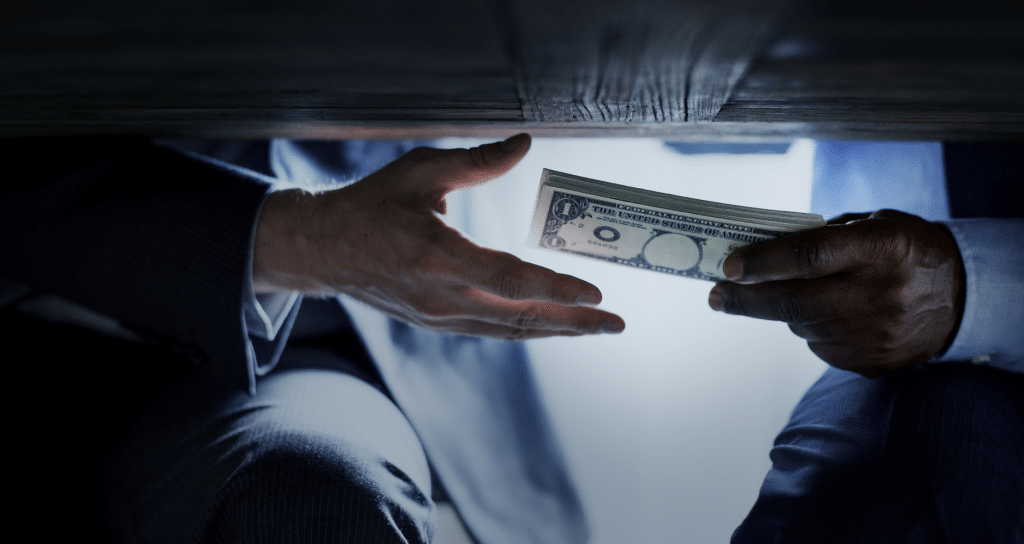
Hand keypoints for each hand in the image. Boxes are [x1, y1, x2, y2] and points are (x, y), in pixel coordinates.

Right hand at [253, 134, 624, 339]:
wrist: (324, 249)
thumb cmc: (373, 205)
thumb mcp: (423, 171)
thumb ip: (479, 161)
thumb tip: (525, 144)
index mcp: (438, 257)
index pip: (509, 280)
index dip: (556, 290)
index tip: (596, 293)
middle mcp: (441, 297)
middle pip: (520, 318)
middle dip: (573, 323)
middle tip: (615, 324)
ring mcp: (438, 317)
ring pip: (509, 331)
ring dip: (556, 331)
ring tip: (594, 327)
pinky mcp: (436, 324)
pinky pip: (492, 332)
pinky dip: (527, 328)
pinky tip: (551, 324)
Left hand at [707, 209, 963, 376]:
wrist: (963, 298)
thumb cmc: (906, 251)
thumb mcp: (874, 225)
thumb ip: (824, 237)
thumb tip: (761, 254)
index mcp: (881, 249)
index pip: (809, 257)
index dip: (763, 262)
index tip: (728, 267)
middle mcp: (880, 294)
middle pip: (794, 302)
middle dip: (745, 300)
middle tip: (715, 296)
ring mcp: (877, 334)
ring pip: (802, 326)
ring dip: (784, 311)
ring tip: (790, 295)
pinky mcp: (873, 363)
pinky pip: (820, 347)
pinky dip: (812, 329)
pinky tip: (828, 315)